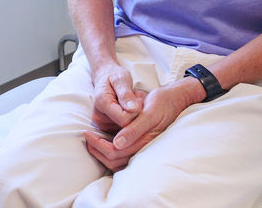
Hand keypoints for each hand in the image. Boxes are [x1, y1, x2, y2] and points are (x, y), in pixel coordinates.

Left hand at [84, 77, 201, 170]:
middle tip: (87, 136)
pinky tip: (104, 140)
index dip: (97, 144)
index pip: (114, 152)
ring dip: (102, 152)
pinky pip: (123, 157)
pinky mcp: (142, 145)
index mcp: (144, 142)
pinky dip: (110, 151)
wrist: (174, 100)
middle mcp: (144, 150)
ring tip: (92, 140)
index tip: (87, 132)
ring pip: (117, 162)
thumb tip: (117, 144)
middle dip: (97, 150)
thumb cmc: (161, 103)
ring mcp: (143, 149)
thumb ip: (133, 130)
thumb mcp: (148, 113)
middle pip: (113, 161)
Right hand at [90, 63, 143, 129]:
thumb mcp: (121, 79)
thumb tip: (133, 109)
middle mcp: (98, 118)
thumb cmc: (113, 76)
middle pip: (125, 126)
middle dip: (135, 112)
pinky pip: (124, 129)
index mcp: (102, 104)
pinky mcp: (105, 127)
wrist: (104, 78)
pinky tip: (129, 108)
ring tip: (132, 101)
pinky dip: (130, 118)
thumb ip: (126, 94)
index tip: (138, 97)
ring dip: (133, 115)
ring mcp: (101, 124)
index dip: (136, 111)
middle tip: (137, 97)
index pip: (124, 119)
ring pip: (126, 128)